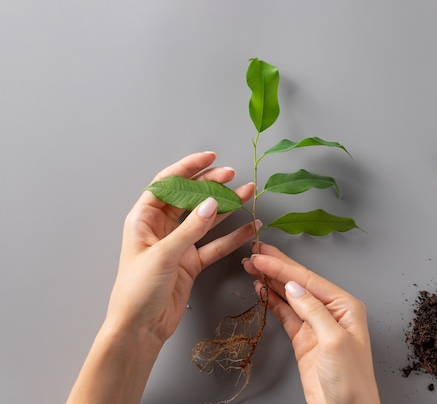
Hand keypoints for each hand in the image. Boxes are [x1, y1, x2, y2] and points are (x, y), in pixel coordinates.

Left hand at [108, 151, 256, 341]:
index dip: (188, 168)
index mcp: (144, 219)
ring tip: (247, 193)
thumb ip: (189, 229)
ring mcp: (178, 244)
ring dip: (227, 207)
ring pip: (206, 219)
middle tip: (232, 175)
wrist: (140, 327)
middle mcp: (161, 228)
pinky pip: (215, 244)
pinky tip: (249, 228)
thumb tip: (211, 204)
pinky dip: (233, 236)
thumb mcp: (163, 255)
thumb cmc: (138, 290)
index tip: (210, 158)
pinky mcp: (191, 262)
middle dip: (211, 185)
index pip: (167, 184)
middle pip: (189, 198)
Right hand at [243, 243, 379, 403]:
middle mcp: (331, 311)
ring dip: (271, 281)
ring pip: (289, 296)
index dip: (283, 266)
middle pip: (299, 283)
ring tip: (252, 267)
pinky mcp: (303, 339)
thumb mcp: (334, 340)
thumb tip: (294, 286)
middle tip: (254, 254)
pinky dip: (272, 300)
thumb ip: (313, 310)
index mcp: (345, 306)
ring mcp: (316, 324)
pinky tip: (262, 289)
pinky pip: (285, 314)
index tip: (262, 255)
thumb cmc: (351, 380)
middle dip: (275, 267)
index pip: (308, 279)